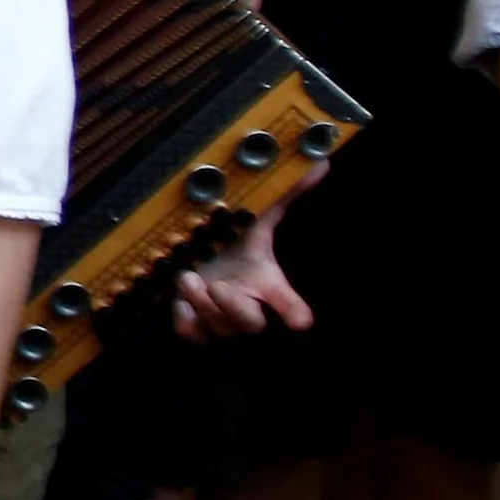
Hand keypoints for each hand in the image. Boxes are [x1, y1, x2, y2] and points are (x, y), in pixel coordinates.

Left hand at [171, 194, 314, 340]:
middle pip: (253, 324)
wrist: (203, 260)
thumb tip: (319, 163)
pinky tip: (180, 303)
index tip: (299, 319)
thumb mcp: (258, 220)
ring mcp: (222, 320)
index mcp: (267, 285)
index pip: (293, 309)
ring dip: (202, 305)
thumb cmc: (235, 245)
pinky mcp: (197, 325)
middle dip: (235, 307)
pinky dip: (185, 323)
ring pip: (218, 328)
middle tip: (219, 285)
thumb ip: (286, 195)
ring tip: (188, 277)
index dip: (294, 313)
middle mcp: (248, 307)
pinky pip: (193, 336)